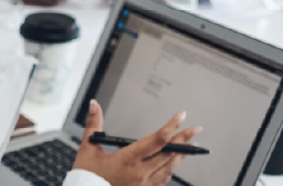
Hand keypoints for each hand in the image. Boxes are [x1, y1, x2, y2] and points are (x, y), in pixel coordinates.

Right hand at [72, 100, 201, 185]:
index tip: (180, 116)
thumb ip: (93, 125)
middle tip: (195, 129)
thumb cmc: (87, 176)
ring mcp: (144, 184)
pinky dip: (169, 170)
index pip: (157, 140)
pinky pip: (162, 180)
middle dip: (184, 139)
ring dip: (180, 155)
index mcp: (127, 160)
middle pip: (169, 153)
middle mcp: (140, 173)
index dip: (171, 126)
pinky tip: (171, 166)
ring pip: (169, 168)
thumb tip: (94, 105)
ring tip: (190, 146)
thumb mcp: (88, 148)